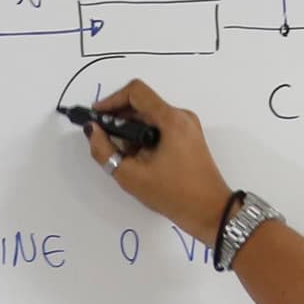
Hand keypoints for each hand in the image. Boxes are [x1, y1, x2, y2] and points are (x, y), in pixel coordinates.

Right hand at [81, 79, 233, 247]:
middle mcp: (181, 117)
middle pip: (143, 104)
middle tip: (102, 137)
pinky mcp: (188, 137)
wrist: (210, 212)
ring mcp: (187, 127)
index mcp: (171, 120)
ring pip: (150, 116)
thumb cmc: (174, 195)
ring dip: (131, 130)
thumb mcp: (131, 176)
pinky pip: (160, 127)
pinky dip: (143, 137)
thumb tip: (92, 131)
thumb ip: (104, 151)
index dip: (111, 100)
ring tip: (120, 154)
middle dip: (119, 118)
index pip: (136, 92)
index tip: (97, 115)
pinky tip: (136, 158)